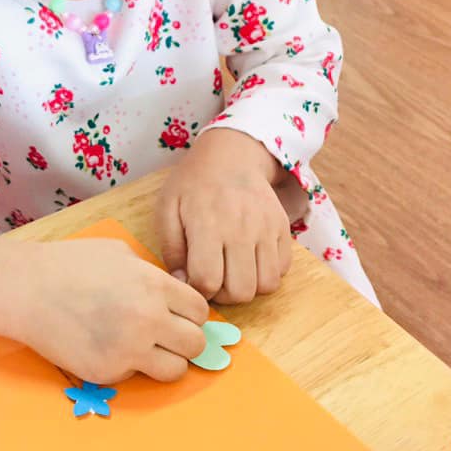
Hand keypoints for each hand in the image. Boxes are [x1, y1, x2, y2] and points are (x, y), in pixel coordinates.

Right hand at [11, 239, 208, 383]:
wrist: (26, 289)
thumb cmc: (69, 264)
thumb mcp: (120, 253)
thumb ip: (152, 275)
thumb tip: (173, 294)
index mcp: (154, 286)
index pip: (200, 311)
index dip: (190, 314)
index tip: (177, 316)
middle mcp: (148, 319)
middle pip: (196, 344)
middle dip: (185, 340)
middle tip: (165, 336)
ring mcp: (129, 350)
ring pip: (175, 370)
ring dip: (165, 361)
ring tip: (144, 350)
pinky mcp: (107, 373)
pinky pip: (136, 377)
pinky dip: (128, 367)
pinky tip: (107, 348)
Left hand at [156, 128, 291, 303]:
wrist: (232, 155)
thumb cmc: (193, 183)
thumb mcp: (167, 208)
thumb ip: (170, 248)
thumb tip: (181, 282)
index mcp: (207, 225)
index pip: (207, 281)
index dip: (198, 291)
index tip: (193, 280)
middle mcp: (241, 230)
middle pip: (240, 291)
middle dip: (223, 295)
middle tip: (214, 279)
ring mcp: (266, 230)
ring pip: (265, 286)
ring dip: (247, 287)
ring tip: (232, 272)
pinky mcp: (283, 229)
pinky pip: (282, 270)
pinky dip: (266, 274)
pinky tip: (249, 261)